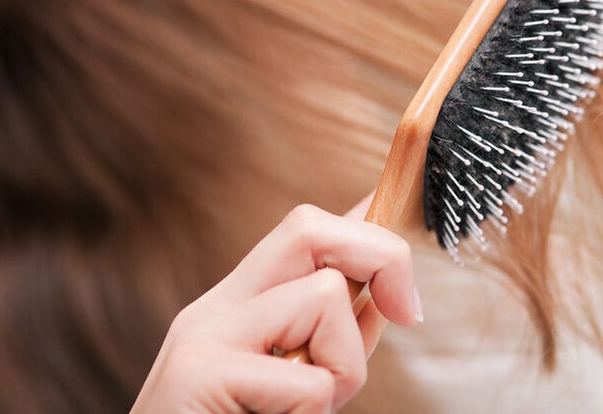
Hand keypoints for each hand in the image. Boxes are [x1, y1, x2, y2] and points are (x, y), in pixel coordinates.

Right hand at [129, 200, 421, 413]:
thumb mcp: (291, 385)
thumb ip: (328, 340)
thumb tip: (386, 296)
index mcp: (238, 306)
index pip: (305, 230)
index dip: (363, 217)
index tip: (402, 207)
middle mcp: (216, 307)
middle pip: (307, 225)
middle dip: (379, 254)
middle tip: (404, 312)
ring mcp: (203, 333)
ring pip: (323, 295)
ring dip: (343, 365)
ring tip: (304, 410)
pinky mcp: (198, 372)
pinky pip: (305, 381)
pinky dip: (312, 410)